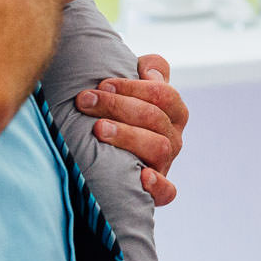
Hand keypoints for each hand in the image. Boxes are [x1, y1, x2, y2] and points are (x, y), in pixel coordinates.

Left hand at [78, 53, 188, 206]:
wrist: (115, 159)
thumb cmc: (124, 115)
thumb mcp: (139, 88)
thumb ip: (152, 69)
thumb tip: (150, 72)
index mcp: (174, 112)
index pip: (162, 94)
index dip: (132, 87)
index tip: (102, 84)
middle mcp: (173, 137)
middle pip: (155, 118)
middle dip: (118, 106)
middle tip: (86, 101)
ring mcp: (166, 164)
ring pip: (158, 147)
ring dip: (128, 136)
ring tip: (98, 129)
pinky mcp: (157, 190)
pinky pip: (167, 191)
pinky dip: (157, 185)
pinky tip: (142, 177)